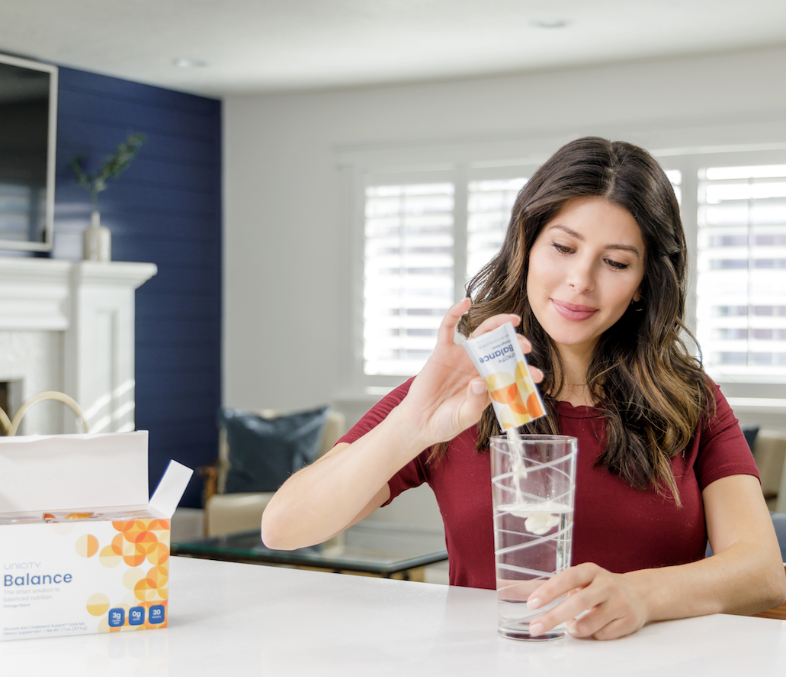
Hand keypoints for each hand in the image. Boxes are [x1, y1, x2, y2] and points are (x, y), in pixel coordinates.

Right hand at [395, 297, 541, 448]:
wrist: (420, 423)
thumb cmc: (445, 422)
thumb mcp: (465, 416)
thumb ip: (475, 402)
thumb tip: (479, 382)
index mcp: (489, 383)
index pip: (510, 372)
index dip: (524, 372)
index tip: (536, 375)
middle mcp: (478, 367)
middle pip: (500, 349)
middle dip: (515, 345)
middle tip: (525, 346)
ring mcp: (461, 357)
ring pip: (481, 335)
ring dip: (497, 325)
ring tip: (512, 320)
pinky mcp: (442, 352)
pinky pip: (448, 329)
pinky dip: (454, 314)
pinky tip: (464, 303)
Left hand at [527, 563, 649, 640]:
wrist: (640, 594)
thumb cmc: (598, 586)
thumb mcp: (578, 580)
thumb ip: (547, 585)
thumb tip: (507, 587)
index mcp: (590, 571)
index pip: (567, 578)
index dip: (549, 591)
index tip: (531, 603)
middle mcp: (606, 584)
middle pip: (577, 603)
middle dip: (553, 617)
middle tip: (534, 628)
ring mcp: (619, 603)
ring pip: (589, 624)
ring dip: (575, 628)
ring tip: (574, 624)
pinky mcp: (628, 621)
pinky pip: (601, 635)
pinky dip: (593, 634)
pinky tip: (597, 625)